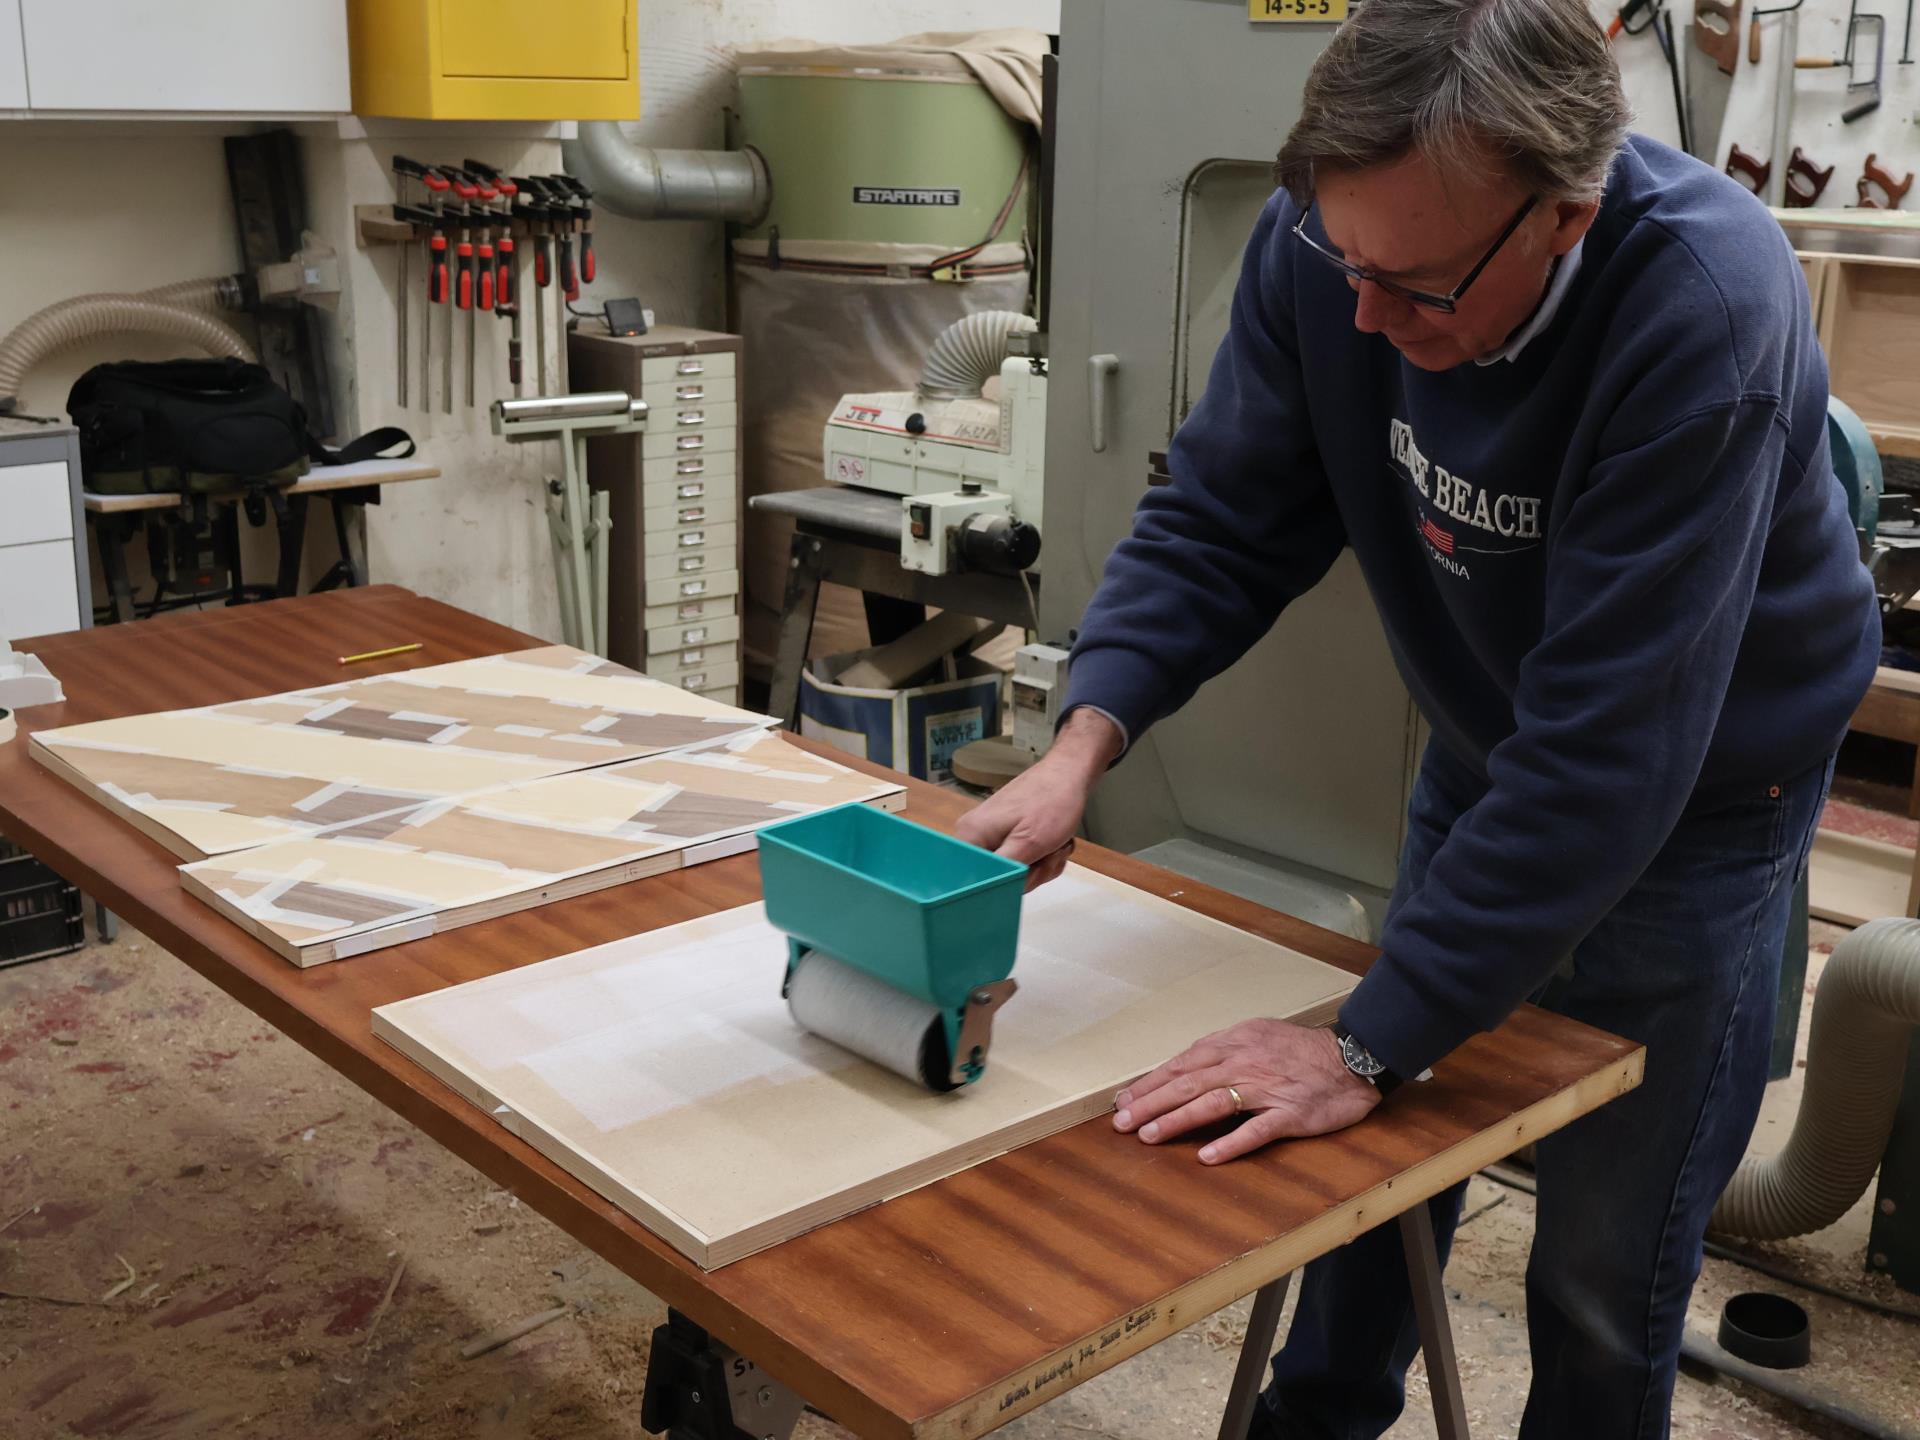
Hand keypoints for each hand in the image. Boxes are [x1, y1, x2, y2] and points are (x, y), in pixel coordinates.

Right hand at [956, 709, 1121, 888]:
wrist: (1069, 773)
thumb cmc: (1051, 800)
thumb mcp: (1030, 842)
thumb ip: (1004, 870)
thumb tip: (982, 892)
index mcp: (971, 835)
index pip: (972, 881)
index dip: (1004, 884)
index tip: (1029, 868)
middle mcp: (974, 835)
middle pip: (996, 879)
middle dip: (1031, 873)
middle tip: (1048, 852)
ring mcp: (990, 834)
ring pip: (1014, 873)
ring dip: (1042, 864)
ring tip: (1054, 844)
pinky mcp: (1006, 834)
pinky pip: (1022, 861)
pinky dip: (1043, 857)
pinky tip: (1054, 843)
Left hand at [1113, 1019, 1380, 1163]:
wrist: (1353, 1057)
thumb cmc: (1301, 1049)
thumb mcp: (1257, 1035)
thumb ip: (1223, 1049)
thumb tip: (1186, 1065)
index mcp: (1234, 1044)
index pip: (1182, 1064)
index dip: (1151, 1083)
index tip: (1124, 1100)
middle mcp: (1245, 1063)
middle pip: (1188, 1083)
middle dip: (1151, 1103)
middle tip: (1123, 1123)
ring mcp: (1267, 1089)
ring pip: (1213, 1104)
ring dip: (1178, 1120)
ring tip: (1150, 1136)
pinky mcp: (1290, 1113)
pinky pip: (1256, 1130)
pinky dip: (1230, 1143)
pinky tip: (1207, 1156)